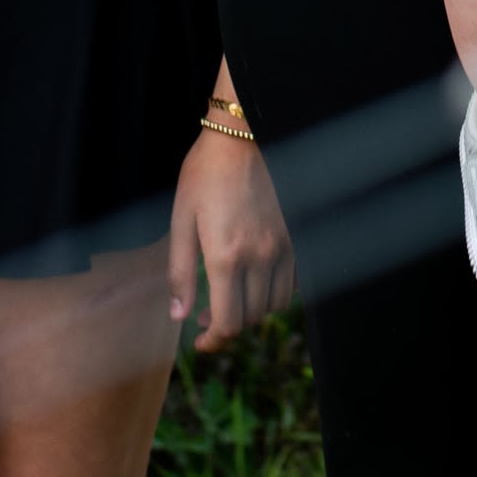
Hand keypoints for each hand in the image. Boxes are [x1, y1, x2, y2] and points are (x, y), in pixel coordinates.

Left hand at [167, 122, 294, 352]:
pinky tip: (256, 279)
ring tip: (230, 298)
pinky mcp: (297, 236)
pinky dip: (275, 290)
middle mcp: (260, 257)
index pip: (228, 323)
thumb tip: (179, 315)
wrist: (244, 135)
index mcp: (227, 257)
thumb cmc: (206, 174)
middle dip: (227, 326)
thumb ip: (181, 272)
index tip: (200, 341)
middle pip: (251, 318)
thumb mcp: (182, 219)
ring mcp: (284, 247)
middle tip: (205, 317)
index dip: (213, 341)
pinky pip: (293, 281)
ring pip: (275, 303)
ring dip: (252, 310)